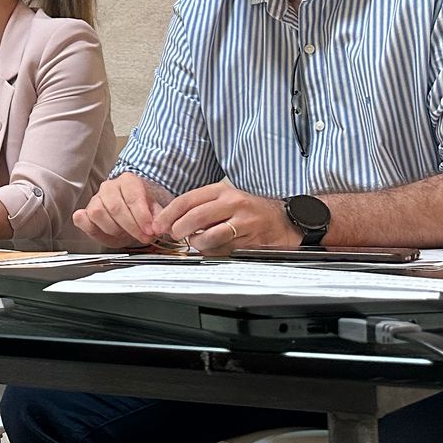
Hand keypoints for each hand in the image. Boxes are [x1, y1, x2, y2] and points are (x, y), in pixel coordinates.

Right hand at [73, 174, 171, 247]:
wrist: (130, 213)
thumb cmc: (141, 211)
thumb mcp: (154, 210)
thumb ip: (158, 217)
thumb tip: (159, 227)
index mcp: (128, 181)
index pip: (133, 198)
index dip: (142, 217)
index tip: (150, 230)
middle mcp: (109, 187)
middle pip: (115, 207)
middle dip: (131, 226)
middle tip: (143, 237)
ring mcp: (95, 198)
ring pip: (98, 213)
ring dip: (114, 229)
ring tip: (126, 234)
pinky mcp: (85, 211)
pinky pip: (81, 219)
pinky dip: (88, 226)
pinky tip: (102, 232)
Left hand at [152, 179, 300, 255]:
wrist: (283, 220)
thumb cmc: (248, 209)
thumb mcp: (224, 198)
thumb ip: (199, 206)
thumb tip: (170, 220)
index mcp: (222, 190)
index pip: (187, 200)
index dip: (169, 214)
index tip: (159, 224)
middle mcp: (233, 203)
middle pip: (196, 217)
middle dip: (179, 229)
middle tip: (174, 235)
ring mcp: (244, 222)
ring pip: (209, 236)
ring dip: (196, 243)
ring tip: (196, 241)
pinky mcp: (251, 240)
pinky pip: (223, 250)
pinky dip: (212, 252)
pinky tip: (212, 248)